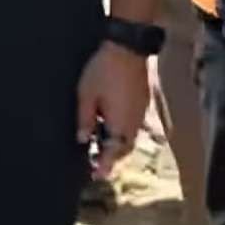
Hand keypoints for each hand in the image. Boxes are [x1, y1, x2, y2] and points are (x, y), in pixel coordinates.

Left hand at [78, 41, 148, 177]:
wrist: (127, 49)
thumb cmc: (103, 71)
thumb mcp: (86, 95)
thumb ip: (84, 119)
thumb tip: (82, 139)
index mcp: (120, 123)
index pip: (113, 151)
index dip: (105, 164)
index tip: (97, 175)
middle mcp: (134, 122)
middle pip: (124, 148)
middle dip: (111, 158)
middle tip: (96, 164)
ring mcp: (140, 112)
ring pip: (130, 137)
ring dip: (117, 145)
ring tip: (101, 147)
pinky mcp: (142, 103)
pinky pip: (133, 126)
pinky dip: (122, 132)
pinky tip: (110, 127)